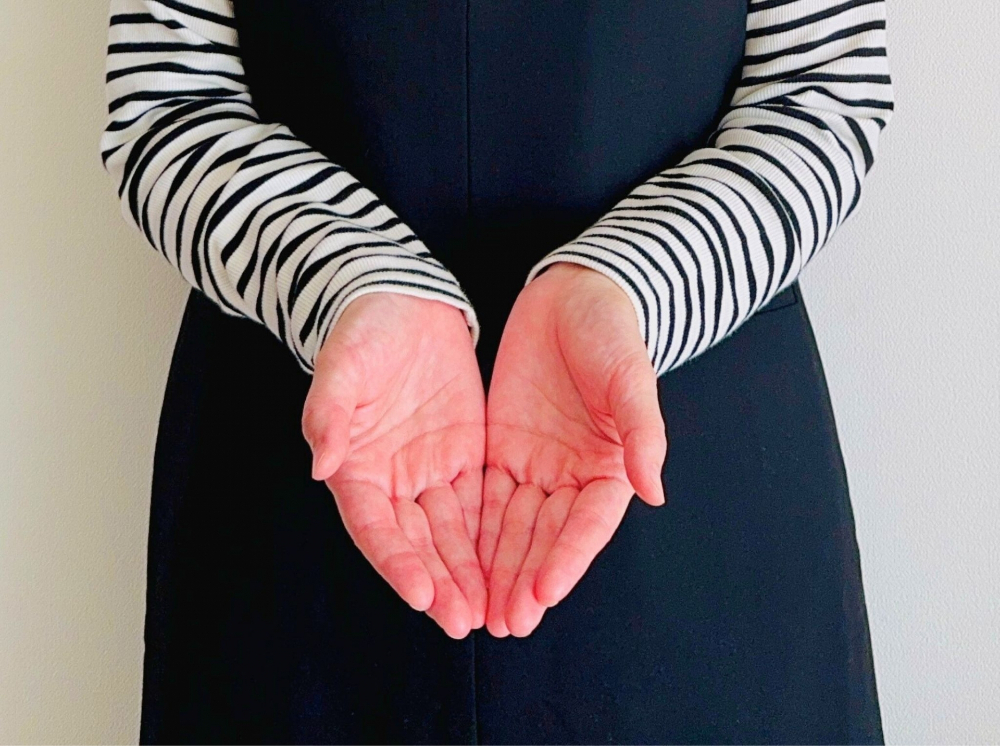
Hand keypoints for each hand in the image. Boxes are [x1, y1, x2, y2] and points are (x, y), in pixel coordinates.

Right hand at [302, 292, 486, 638]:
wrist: (403, 300)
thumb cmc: (363, 331)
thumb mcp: (342, 365)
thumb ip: (330, 413)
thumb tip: (322, 464)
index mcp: (357, 466)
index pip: (375, 527)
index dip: (396, 563)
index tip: (422, 596)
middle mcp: (393, 479)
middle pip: (416, 543)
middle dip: (440, 583)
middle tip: (466, 620)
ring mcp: (430, 470)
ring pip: (451, 533)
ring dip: (468, 573)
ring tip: (491, 611)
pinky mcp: (465, 455)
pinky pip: (480, 505)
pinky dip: (491, 539)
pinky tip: (511, 567)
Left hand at [480, 262, 667, 636]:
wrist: (573, 293)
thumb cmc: (612, 332)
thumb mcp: (629, 377)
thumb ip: (641, 433)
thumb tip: (655, 492)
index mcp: (609, 465)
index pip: (587, 523)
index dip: (566, 559)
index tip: (544, 593)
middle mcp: (571, 474)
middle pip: (546, 536)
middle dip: (524, 579)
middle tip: (503, 622)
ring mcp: (535, 464)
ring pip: (513, 527)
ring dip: (498, 569)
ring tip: (480, 612)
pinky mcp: (502, 448)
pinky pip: (486, 496)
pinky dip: (475, 532)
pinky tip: (458, 562)